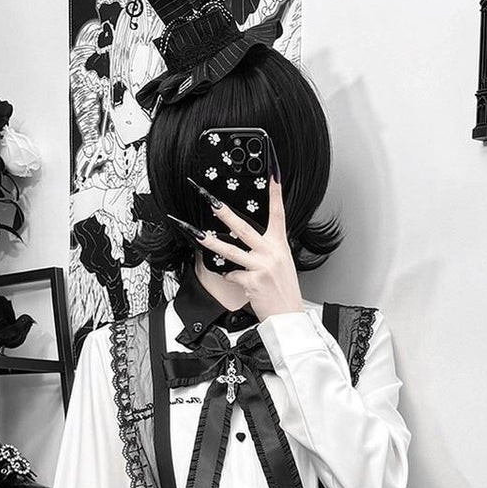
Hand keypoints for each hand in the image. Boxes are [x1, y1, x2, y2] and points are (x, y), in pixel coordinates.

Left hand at [185, 165, 302, 322]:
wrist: (288, 316)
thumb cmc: (284, 290)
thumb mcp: (282, 263)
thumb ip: (268, 249)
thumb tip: (250, 242)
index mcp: (280, 244)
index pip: (279, 212)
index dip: (275, 191)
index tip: (272, 171)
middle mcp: (272, 252)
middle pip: (244, 228)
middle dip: (225, 213)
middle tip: (211, 201)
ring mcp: (262, 266)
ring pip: (231, 250)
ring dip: (211, 242)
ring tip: (198, 234)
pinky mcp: (252, 281)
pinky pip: (232, 274)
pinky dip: (232, 277)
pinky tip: (240, 282)